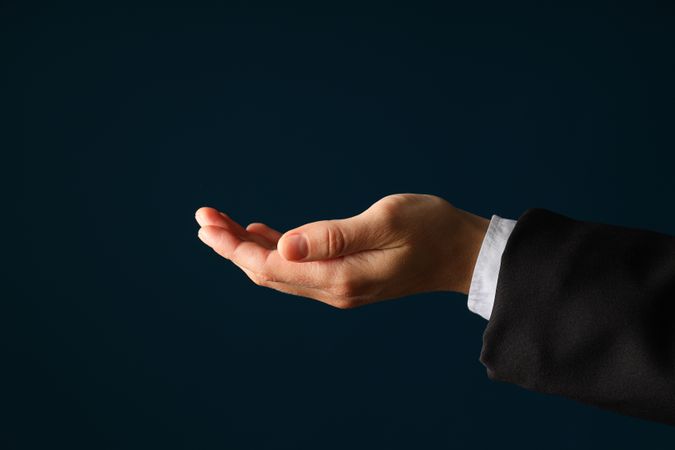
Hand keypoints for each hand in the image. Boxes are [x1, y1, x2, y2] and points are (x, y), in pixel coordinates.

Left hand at [195, 193, 488, 308]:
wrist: (461, 253)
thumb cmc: (431, 229)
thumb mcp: (386, 222)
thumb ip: (333, 235)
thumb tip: (283, 245)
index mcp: (340, 277)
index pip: (271, 267)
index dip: (235, 247)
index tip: (208, 222)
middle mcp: (334, 289)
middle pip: (267, 272)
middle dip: (231, 247)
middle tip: (203, 218)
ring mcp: (338, 287)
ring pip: (279, 271)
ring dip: (248, 249)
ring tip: (219, 224)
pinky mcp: (344, 278)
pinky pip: (298, 269)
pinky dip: (274, 251)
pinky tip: (260, 232)